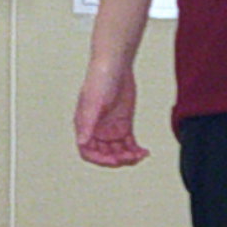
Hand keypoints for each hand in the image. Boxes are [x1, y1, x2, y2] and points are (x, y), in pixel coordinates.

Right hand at [72, 48, 146, 167]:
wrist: (115, 66)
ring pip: (118, 151)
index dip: (100, 160)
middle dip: (118, 159)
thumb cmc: (99, 79)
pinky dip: (136, 150)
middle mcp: (97, 130)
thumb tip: (82, 142)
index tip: (115, 160)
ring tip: (140, 155)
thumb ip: (87, 124)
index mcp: (86, 126)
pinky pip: (129, 144)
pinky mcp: (123, 125)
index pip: (88, 152)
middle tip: (131, 157)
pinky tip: (144, 152)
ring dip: (128, 157)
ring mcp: (111, 129)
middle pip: (105, 154)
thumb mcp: (93, 103)